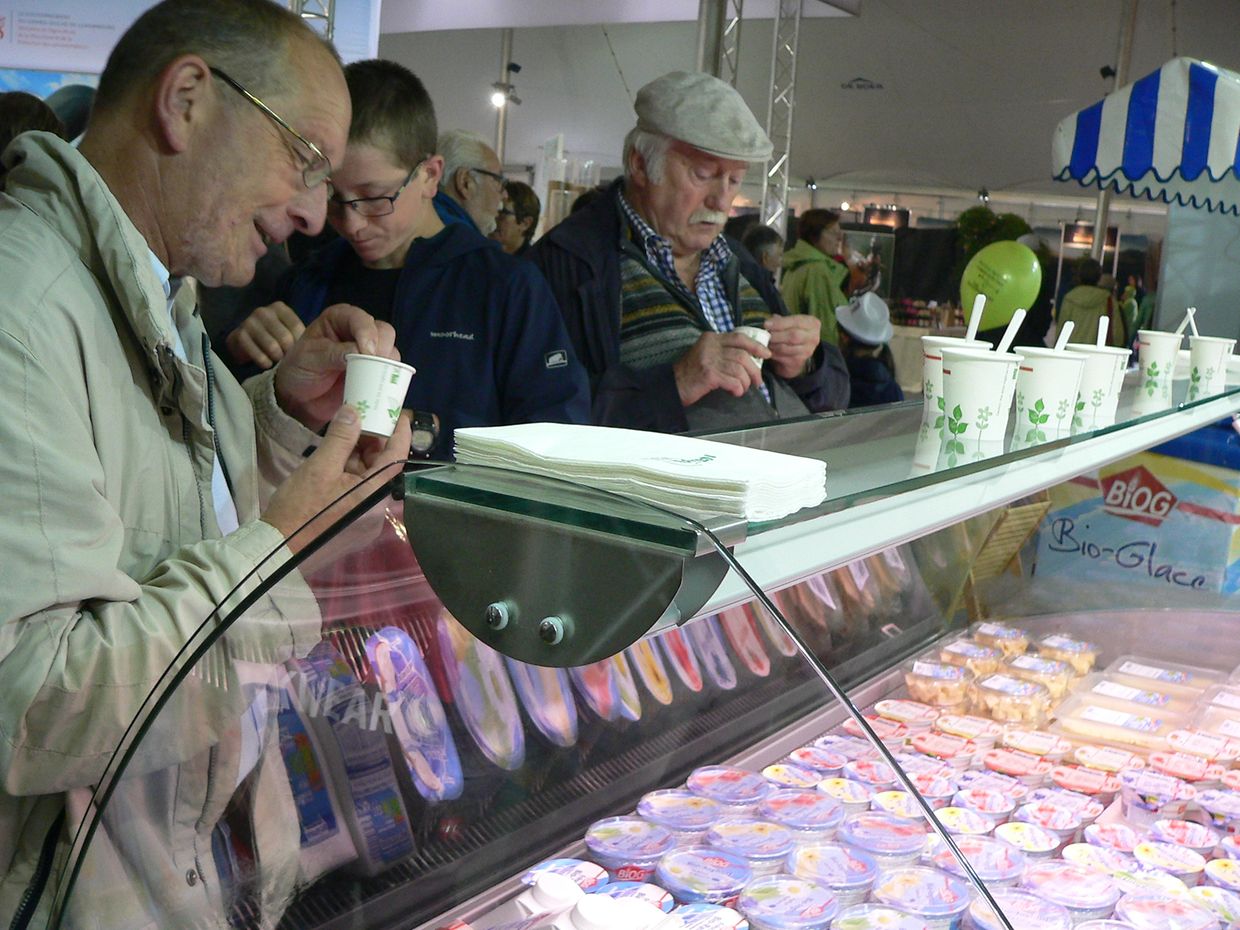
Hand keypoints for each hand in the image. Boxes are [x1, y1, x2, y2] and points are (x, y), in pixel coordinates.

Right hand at [225, 302, 305, 369]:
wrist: (249, 353)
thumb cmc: (278, 344)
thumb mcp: (294, 335)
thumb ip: (310, 333)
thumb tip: (333, 342)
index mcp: (280, 308)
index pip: (297, 328)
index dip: (298, 343)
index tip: (295, 349)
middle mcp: (263, 311)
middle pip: (285, 338)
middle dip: (288, 352)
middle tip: (285, 357)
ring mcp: (249, 322)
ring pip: (272, 346)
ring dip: (276, 358)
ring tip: (276, 360)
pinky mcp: (238, 335)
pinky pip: (256, 353)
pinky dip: (263, 362)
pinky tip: (266, 363)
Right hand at [262, 405, 412, 553]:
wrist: (278, 543)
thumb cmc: (301, 507)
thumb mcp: (320, 467)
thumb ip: (340, 438)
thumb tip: (354, 412)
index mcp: (374, 492)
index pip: (397, 456)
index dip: (400, 432)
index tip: (397, 413)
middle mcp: (375, 503)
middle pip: (381, 464)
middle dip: (373, 439)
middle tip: (361, 414)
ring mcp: (362, 510)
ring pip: (367, 472)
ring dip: (358, 450)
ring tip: (344, 427)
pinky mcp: (349, 513)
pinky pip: (355, 483)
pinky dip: (348, 465)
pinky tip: (335, 450)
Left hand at [274, 304, 396, 429]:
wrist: (299, 399)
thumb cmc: (299, 371)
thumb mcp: (310, 358)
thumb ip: (334, 353)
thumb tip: (361, 352)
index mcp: (338, 319)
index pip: (360, 318)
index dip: (367, 332)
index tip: (367, 352)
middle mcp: (357, 331)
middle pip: (383, 332)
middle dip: (382, 348)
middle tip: (374, 365)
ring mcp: (368, 352)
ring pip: (391, 351)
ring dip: (387, 365)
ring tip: (374, 378)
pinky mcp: (374, 372)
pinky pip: (390, 372)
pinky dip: (388, 379)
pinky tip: (378, 386)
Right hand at [672, 331, 768, 405]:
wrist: (672, 385)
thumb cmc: (691, 372)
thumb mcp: (706, 354)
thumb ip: (723, 352)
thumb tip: (749, 358)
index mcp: (711, 338)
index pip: (739, 338)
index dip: (756, 346)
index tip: (766, 354)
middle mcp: (710, 346)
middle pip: (742, 355)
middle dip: (755, 370)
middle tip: (758, 381)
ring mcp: (709, 359)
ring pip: (739, 369)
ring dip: (746, 382)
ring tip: (743, 388)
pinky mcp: (709, 374)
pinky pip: (732, 381)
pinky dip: (738, 388)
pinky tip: (735, 392)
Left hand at [764, 315, 819, 378]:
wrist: (796, 353)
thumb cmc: (791, 333)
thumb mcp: (789, 323)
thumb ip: (780, 321)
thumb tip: (769, 322)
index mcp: (813, 324)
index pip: (796, 321)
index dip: (780, 323)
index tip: (766, 324)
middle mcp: (813, 338)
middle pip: (793, 335)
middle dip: (776, 335)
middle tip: (765, 334)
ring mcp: (807, 351)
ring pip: (785, 348)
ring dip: (772, 345)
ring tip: (765, 341)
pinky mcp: (799, 362)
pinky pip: (782, 357)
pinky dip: (772, 353)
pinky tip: (768, 350)